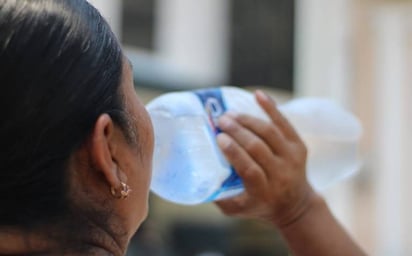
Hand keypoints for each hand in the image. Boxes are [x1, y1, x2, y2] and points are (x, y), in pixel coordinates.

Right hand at [215, 90, 318, 226]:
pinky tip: (257, 95)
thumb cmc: (258, 205)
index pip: (250, 169)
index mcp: (263, 192)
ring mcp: (292, 159)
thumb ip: (217, 195)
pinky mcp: (299, 146)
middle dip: (238, 131)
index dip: (235, 152)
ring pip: (270, 133)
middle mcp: (280, 175)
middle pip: (259, 148)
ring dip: (249, 120)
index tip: (219, 137)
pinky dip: (271, 108)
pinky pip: (285, 123)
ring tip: (231, 114)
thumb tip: (197, 171)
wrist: (294, 205)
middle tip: (222, 120)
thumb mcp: (235, 209)